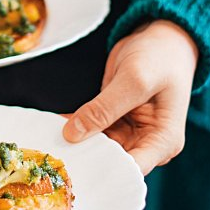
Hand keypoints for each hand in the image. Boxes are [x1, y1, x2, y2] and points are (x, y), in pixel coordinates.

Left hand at [63, 20, 198, 174]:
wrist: (160, 37)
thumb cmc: (160, 57)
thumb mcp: (134, 80)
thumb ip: (104, 108)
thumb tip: (72, 134)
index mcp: (163, 142)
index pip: (130, 170)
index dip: (102, 173)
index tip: (73, 170)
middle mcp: (146, 143)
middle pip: (110, 163)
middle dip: (84, 160)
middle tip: (53, 159)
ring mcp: (129, 133)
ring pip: (96, 147)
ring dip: (74, 145)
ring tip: (47, 143)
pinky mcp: (113, 121)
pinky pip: (89, 131)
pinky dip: (73, 128)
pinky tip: (50, 127)